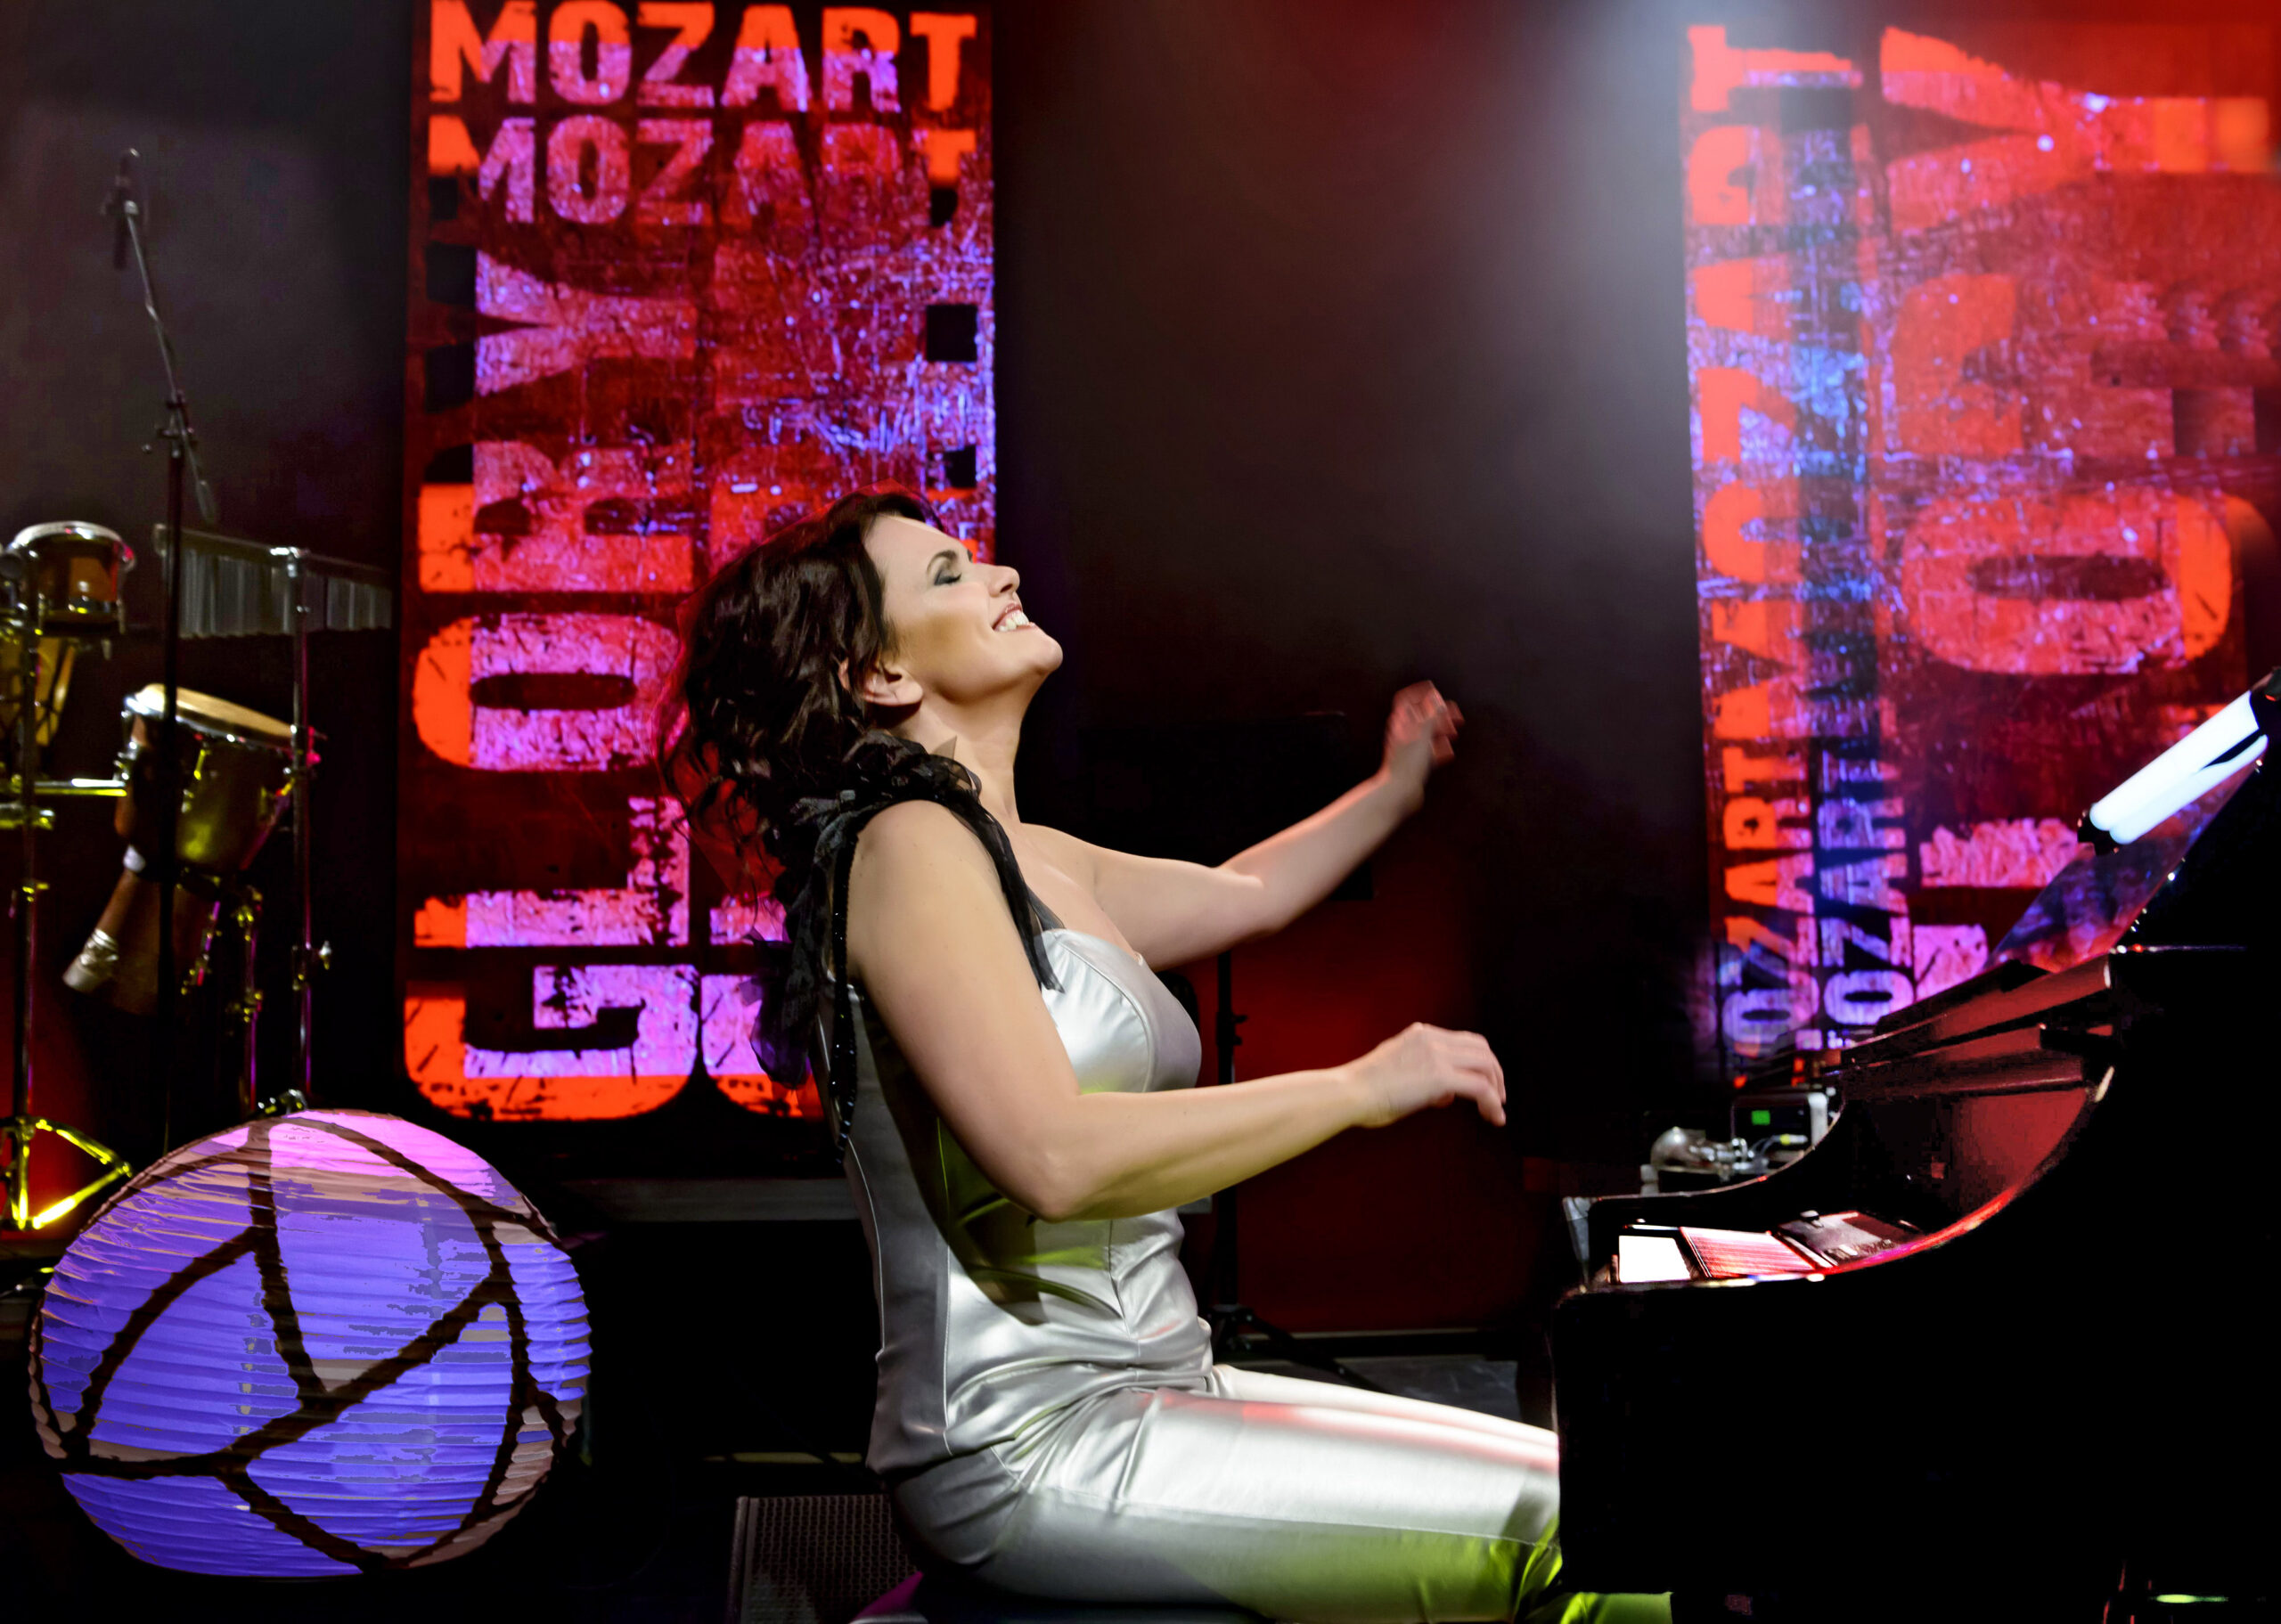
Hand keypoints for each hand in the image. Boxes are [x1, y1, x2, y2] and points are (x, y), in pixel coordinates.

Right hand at [1345, 1022, 1506, 1128]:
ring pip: (1486, 1065)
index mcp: (1421, 1034)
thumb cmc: (1365, 1091)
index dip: (1479, 1063)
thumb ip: (1425, 1078)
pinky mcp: (1440, 1077)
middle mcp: (1431, 1038)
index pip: (1464, 1041)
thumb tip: (1447, 1096)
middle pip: (1482, 1049)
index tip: (1483, 1084)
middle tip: (1497, 1097)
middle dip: (1495, 1074)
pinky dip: (1492, 1102)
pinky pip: (1481, 1087)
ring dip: (1496, 1088)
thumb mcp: (1398, 1073)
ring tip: (1496, 1109)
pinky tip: (1494, 1117)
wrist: (1349, 1093)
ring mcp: (1437, 1055)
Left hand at [1381, 682, 1460, 800]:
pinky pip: (1428, 752)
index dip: (1419, 693)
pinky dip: (1439, 749)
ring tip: (1454, 730)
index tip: (1433, 690)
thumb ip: (1430, 716)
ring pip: (1425, 734)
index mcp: (1400, 724)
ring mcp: (1407, 750)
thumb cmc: (1408, 763)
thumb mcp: (1422, 735)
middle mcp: (1402, 735)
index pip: (1406, 700)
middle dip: (1437, 713)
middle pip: (1419, 717)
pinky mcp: (1413, 764)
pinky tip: (1448, 751)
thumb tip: (1436, 699)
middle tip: (1453, 712)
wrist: (1399, 792)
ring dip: (1440, 730)